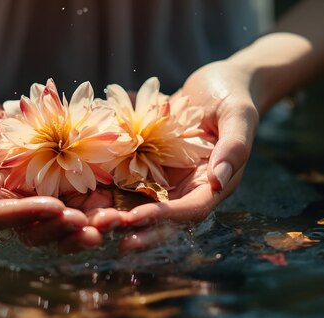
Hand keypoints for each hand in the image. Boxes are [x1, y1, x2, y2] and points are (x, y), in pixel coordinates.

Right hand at [0, 61, 100, 249]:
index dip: (23, 215)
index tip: (56, 207)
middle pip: (23, 229)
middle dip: (59, 230)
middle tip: (93, 227)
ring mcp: (11, 197)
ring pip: (45, 223)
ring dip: (76, 226)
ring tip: (110, 223)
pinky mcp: (31, 186)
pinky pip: (56, 203)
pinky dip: (82, 208)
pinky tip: (108, 206)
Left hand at [78, 60, 258, 250]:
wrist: (216, 84)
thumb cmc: (232, 95)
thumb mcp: (238, 116)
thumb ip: (233, 147)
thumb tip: (219, 182)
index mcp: (214, 184)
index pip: (190, 211)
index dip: (163, 218)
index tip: (135, 218)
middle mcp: (189, 188)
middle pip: (162, 217)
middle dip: (134, 226)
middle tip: (103, 227)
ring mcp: (168, 180)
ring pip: (141, 204)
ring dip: (117, 212)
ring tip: (90, 218)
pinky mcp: (150, 167)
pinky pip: (128, 182)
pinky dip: (109, 190)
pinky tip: (86, 193)